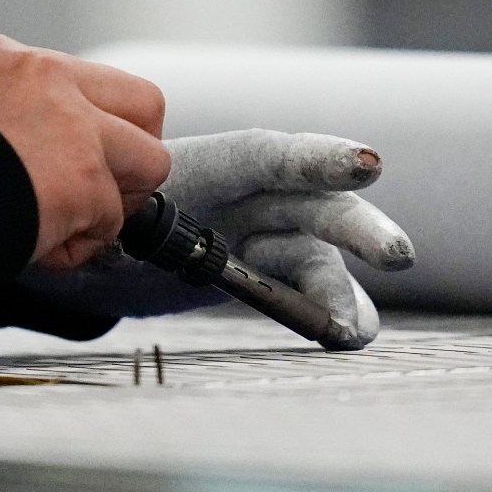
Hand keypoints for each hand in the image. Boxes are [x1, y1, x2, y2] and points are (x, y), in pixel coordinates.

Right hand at [0, 35, 169, 269]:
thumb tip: (9, 147)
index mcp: (8, 57)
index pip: (83, 80)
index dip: (90, 125)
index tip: (77, 155)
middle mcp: (49, 79)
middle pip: (144, 103)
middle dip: (133, 152)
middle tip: (101, 187)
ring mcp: (75, 127)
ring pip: (150, 162)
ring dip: (116, 202)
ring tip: (71, 223)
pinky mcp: (85, 179)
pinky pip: (109, 224)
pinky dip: (78, 246)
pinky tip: (40, 247)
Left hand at [17, 129, 415, 346]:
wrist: (93, 240)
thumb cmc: (99, 210)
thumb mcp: (93, 214)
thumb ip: (108, 226)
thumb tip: (101, 248)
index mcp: (209, 164)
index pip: (266, 156)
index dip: (316, 159)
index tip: (368, 165)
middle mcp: (248, 195)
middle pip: (312, 205)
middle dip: (356, 227)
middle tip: (397, 254)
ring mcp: (264, 234)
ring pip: (317, 257)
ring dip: (342, 291)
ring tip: (353, 330)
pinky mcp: (268, 272)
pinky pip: (308, 291)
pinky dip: (332, 312)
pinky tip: (349, 334)